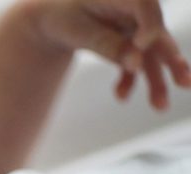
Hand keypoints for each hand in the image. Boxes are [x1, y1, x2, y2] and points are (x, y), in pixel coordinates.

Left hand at [22, 0, 190, 108]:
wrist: (54, 17)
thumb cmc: (63, 15)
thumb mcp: (77, 30)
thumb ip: (106, 43)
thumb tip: (135, 63)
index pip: (146, 7)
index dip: (149, 26)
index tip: (142, 44)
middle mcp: (136, 13)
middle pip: (158, 36)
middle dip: (171, 61)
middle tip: (185, 82)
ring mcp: (136, 31)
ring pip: (151, 57)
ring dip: (156, 82)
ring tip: (160, 106)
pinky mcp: (129, 47)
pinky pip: (134, 67)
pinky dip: (128, 82)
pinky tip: (120, 97)